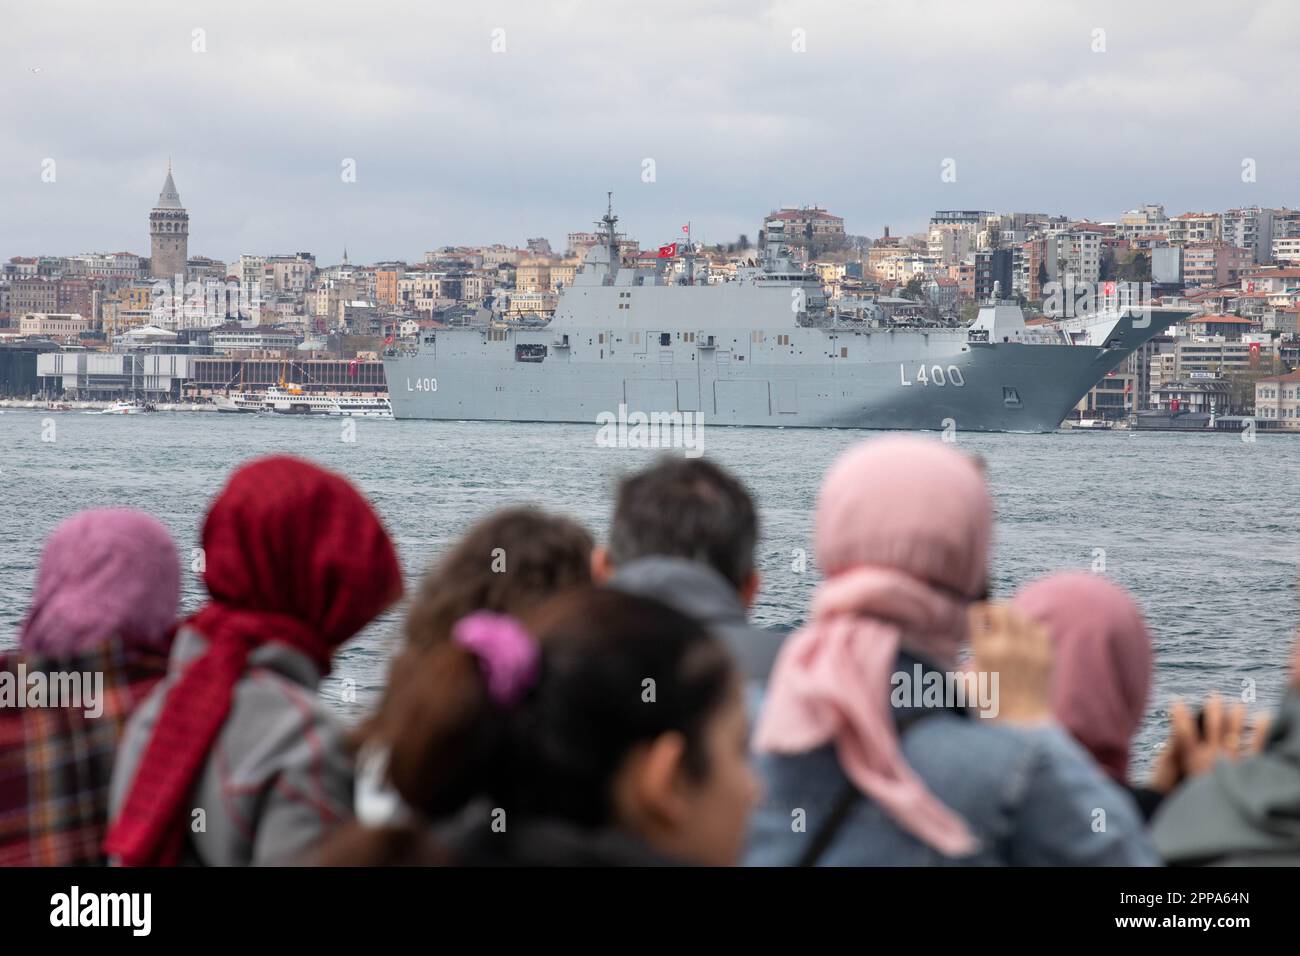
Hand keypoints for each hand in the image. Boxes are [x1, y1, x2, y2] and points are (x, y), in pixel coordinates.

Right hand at [968, 602, 1053, 723]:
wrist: (1022, 725)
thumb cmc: (988, 708)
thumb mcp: (964, 685)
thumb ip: (956, 664)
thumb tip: (939, 650)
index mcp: (984, 652)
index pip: (977, 614)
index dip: (974, 611)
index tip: (974, 616)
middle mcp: (1007, 647)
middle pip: (1001, 608)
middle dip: (994, 609)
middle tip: (991, 616)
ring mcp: (1029, 650)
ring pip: (1022, 615)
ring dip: (1013, 617)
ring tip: (1008, 626)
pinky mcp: (1046, 656)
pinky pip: (1041, 628)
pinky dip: (1032, 628)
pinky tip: (1025, 638)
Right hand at [1150, 696, 1265, 792]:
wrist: (1212, 820)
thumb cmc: (1193, 801)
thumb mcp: (1181, 781)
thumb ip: (1176, 760)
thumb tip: (1171, 745)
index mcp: (1193, 759)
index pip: (1183, 731)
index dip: (1179, 716)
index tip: (1175, 701)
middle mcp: (1212, 756)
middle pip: (1213, 726)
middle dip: (1213, 710)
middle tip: (1214, 696)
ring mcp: (1231, 760)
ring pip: (1234, 732)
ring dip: (1236, 716)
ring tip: (1238, 704)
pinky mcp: (1246, 768)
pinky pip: (1258, 745)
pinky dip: (1261, 731)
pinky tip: (1265, 717)